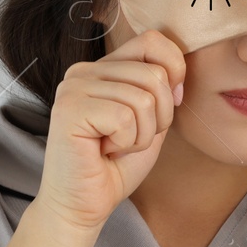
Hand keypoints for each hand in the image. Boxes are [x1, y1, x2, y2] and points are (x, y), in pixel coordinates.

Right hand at [34, 29, 184, 234]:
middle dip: (158, 117)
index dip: (173, 73)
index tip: (161, 111)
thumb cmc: (115, 166)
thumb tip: (177, 73)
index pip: (153, 41)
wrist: (84, 205)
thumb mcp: (151, 122)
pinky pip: (125, 117)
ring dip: (141, 134)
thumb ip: (163, 91)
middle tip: (130, 138)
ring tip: (116, 146)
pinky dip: (126, 142)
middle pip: (154, 74)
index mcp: (103, 68)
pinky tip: (104, 151)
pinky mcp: (69, 108)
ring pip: (143, 98)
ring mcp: (74, 87)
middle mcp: (84, 71)